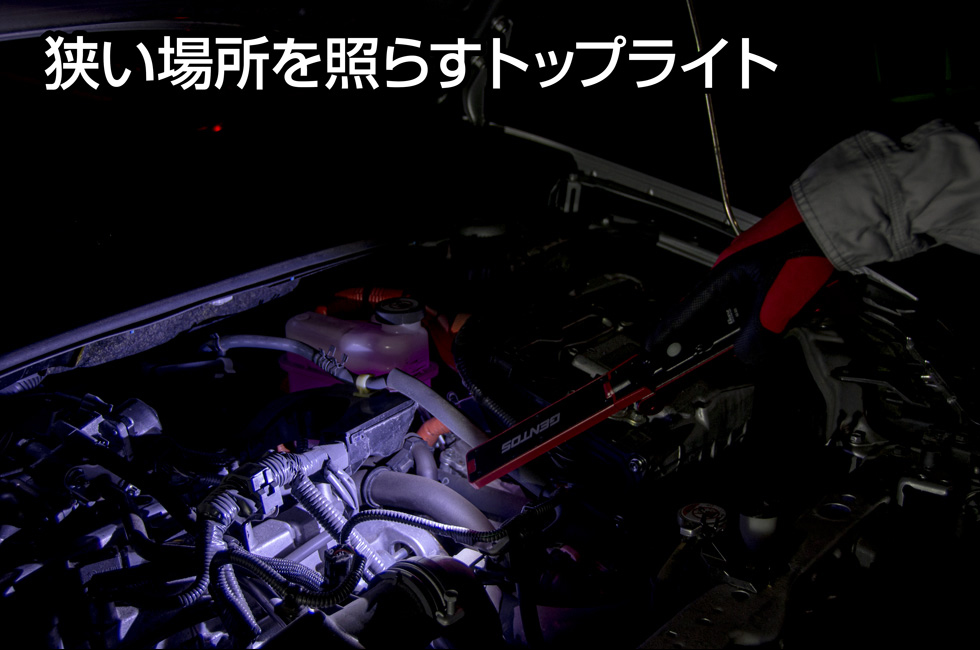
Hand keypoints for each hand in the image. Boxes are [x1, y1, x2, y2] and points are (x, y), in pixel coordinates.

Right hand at [647, 199, 834, 364]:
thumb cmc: (801, 246)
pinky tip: (803, 306)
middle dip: (735, 333)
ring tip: (791, 314)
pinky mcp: (774, 267)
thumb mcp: (776, 304)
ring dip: (768, 319)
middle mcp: (733, 270)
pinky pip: (769, 299)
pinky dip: (783, 309)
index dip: (669, 334)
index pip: (686, 313)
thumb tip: (746, 358)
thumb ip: (757, 338)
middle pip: (721, 315)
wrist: (833, 219)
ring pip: (750, 308)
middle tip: (735, 349)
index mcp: (723, 276)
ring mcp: (753, 268)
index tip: (653, 350)